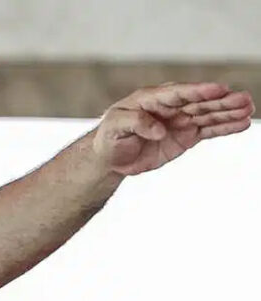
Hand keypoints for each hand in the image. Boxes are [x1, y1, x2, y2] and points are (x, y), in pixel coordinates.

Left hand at [94, 82, 253, 175]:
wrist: (111, 157)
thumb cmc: (110, 137)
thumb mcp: (114, 127)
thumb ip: (135, 123)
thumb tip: (159, 129)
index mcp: (151, 99)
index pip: (178, 93)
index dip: (198, 91)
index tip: (218, 89)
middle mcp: (170, 107)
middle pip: (199, 102)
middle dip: (221, 101)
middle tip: (243, 99)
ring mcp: (180, 120)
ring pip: (208, 115)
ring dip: (228, 112)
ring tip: (248, 109)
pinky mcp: (186, 136)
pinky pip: (208, 130)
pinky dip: (225, 127)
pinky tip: (242, 123)